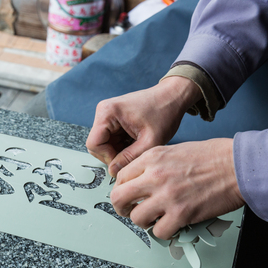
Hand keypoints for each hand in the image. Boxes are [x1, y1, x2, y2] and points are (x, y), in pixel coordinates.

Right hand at [86, 76, 201, 176]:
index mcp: (108, 112)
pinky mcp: (113, 118)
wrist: (173, 96)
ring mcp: (107, 114)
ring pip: (104, 143)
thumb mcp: (150, 141)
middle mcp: (104, 111)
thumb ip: (130, 158)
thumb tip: (114, 171)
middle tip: (131, 157)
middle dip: (113, 155)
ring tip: (137, 147)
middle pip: (97, 144)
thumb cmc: (164, 111)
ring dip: (118, 150)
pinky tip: (136, 142)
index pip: (94, 144)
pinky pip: (110, 138)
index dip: (107, 157)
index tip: (123, 162)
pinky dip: (121, 145)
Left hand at [110, 138, 244, 239]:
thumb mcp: (174, 150)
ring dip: (144, 221)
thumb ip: (153, 165)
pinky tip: (171, 224)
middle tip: (130, 211)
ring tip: (154, 218)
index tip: (128, 194)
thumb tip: (138, 181)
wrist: (238, 165)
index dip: (121, 188)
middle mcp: (155, 176)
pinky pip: (159, 232)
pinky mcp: (181, 214)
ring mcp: (167, 196)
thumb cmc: (212, 157)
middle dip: (122, 208)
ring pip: (136, 218)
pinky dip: (163, 231)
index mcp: (152, 158)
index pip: (120, 177)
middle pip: (119, 198)